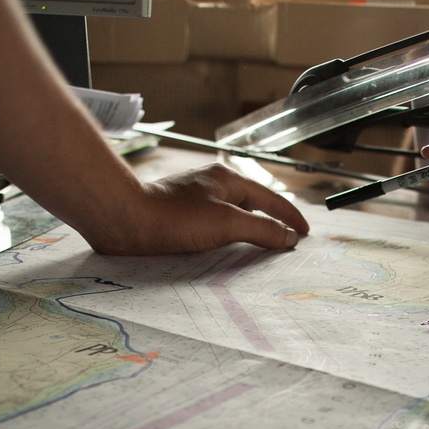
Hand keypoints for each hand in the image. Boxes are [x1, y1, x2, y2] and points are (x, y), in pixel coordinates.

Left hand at [84, 163, 309, 255]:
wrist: (123, 220)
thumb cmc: (173, 218)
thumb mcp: (227, 224)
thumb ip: (262, 230)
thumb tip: (288, 237)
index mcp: (228, 179)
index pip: (271, 198)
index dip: (290, 217)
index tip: (304, 233)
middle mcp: (213, 184)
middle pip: (253, 203)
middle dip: (272, 221)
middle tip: (287, 240)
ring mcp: (195, 198)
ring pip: (233, 214)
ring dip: (249, 229)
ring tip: (262, 247)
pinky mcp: (179, 214)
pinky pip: (214, 223)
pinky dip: (228, 235)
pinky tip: (226, 249)